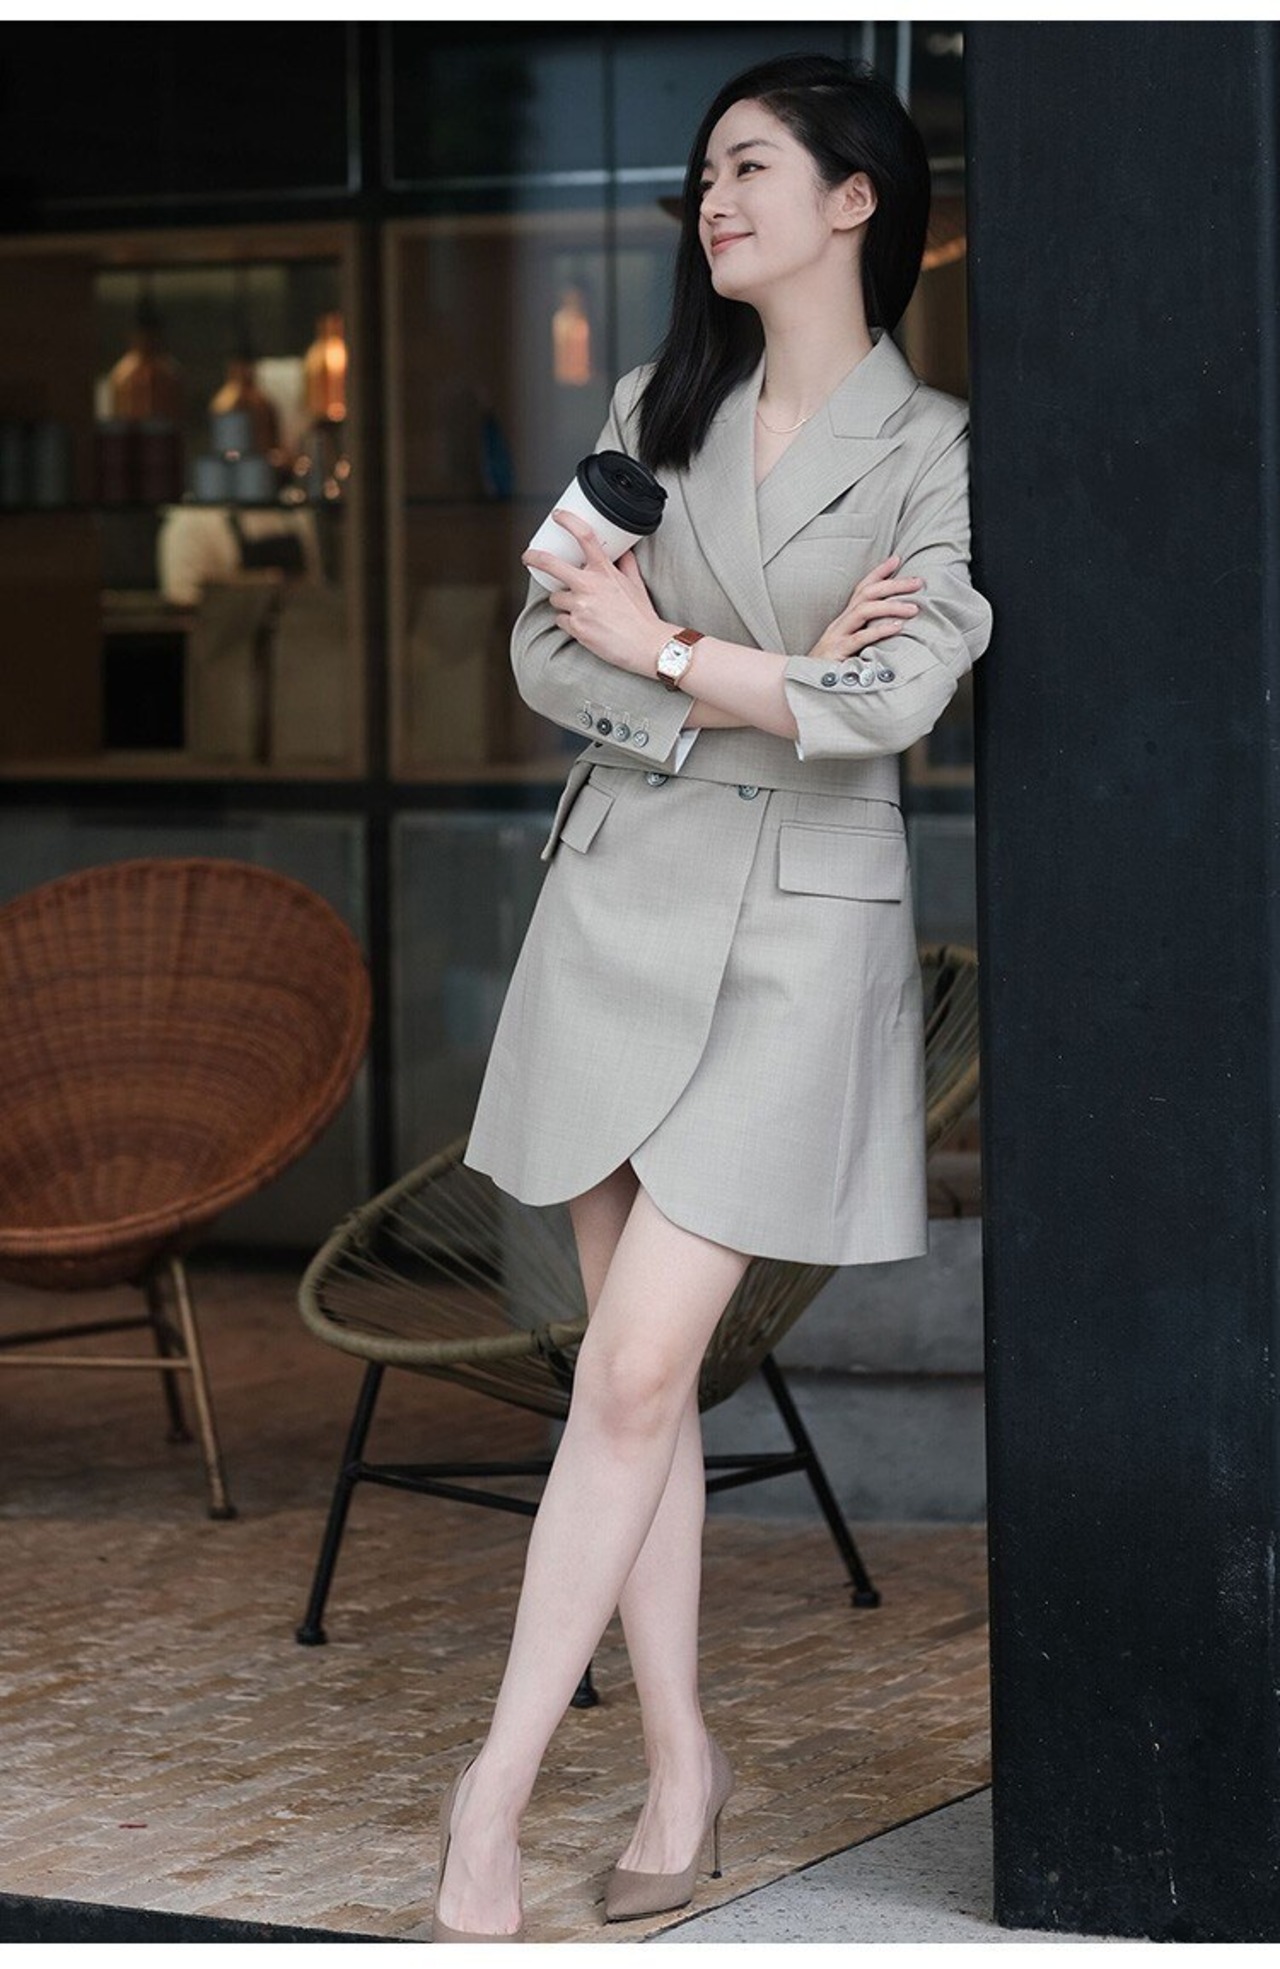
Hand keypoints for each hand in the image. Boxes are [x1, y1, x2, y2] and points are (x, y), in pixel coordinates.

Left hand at [522, 510, 671, 674]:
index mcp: (604, 571)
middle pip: (551, 564)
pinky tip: (583, 625)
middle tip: (528, 557)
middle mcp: (589, 586)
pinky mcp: (576, 627)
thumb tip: (623, 552)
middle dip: (535, 558)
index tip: (558, 516)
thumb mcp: (636, 584)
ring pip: (555, 598)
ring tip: (580, 609)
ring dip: (562, 602)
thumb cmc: (642, 616)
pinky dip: (568, 622)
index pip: (584, 537)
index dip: (568, 521)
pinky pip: (560, 620)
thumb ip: (627, 565)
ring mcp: (580, 607)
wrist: (645, 645)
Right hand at [807, 555, 924, 666]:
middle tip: (918, 582)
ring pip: (864, 611)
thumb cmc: (832, 668)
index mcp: (844, 619)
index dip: (878, 572)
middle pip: (866, 594)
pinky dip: (880, 631)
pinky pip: (860, 638)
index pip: (862, 588)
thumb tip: (894, 626)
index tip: (897, 559)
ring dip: (891, 606)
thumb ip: (866, 633)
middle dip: (894, 584)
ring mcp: (837, 636)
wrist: (804, 687)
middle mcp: (840, 623)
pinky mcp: (838, 653)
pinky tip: (898, 628)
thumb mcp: (850, 646)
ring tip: (913, 608)